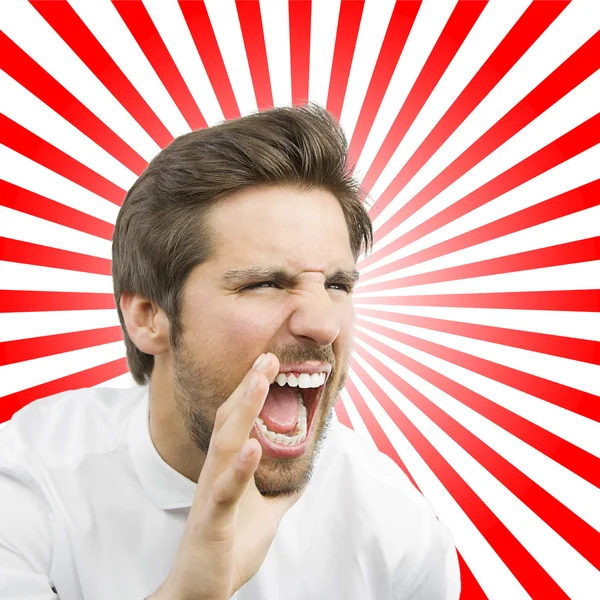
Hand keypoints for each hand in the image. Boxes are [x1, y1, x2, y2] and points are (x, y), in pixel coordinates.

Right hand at [150, 353, 303, 599]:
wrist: (200, 591)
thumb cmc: (229, 548)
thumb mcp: (266, 516)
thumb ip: (280, 492)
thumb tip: (303, 477)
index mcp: (226, 469)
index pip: (237, 421)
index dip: (251, 391)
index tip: (268, 363)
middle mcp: (215, 474)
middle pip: (230, 421)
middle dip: (249, 387)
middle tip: (268, 357)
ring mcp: (211, 495)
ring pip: (226, 444)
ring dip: (243, 411)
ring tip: (260, 382)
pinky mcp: (212, 521)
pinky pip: (225, 491)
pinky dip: (239, 468)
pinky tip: (254, 447)